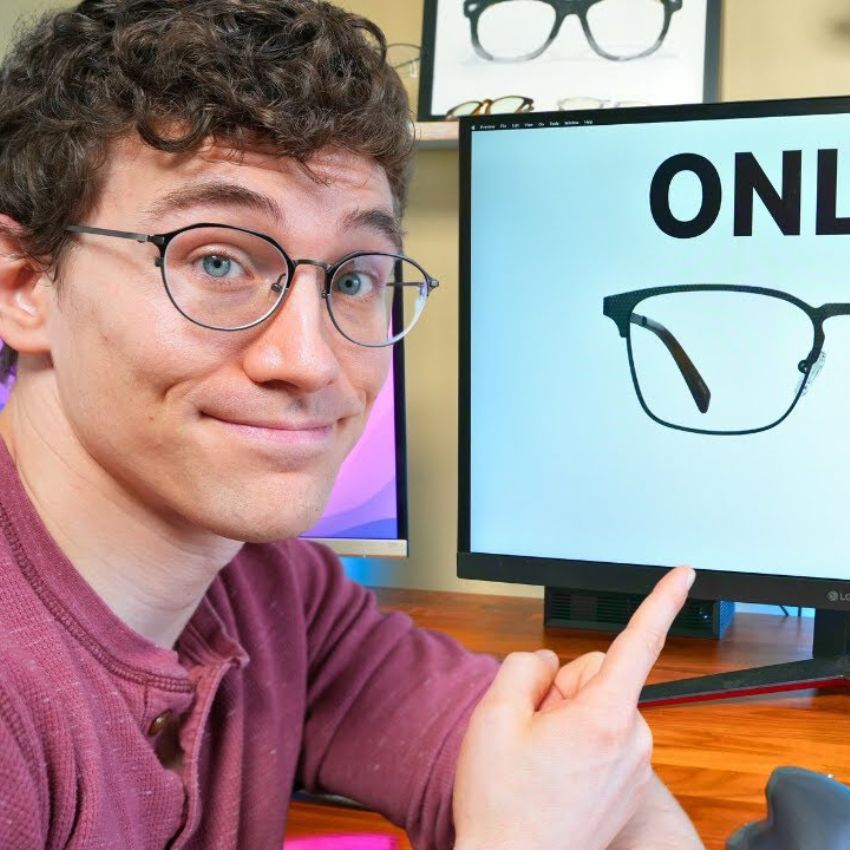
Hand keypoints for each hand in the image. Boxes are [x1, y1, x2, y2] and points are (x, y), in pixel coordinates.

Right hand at [452, 566, 694, 849]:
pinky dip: (577, 742)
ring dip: (566, 718)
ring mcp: (633, 766)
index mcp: (604, 716)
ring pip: (597, 706)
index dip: (662, 600)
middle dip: (562, 688)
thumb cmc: (503, 804)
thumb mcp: (493, 717)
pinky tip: (550, 772)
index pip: (638, 641)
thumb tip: (547, 664)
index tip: (686, 573)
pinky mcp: (628, 785)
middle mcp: (632, 739)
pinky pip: (603, 736)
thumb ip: (524, 668)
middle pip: (597, 674)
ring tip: (537, 757)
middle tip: (529, 728)